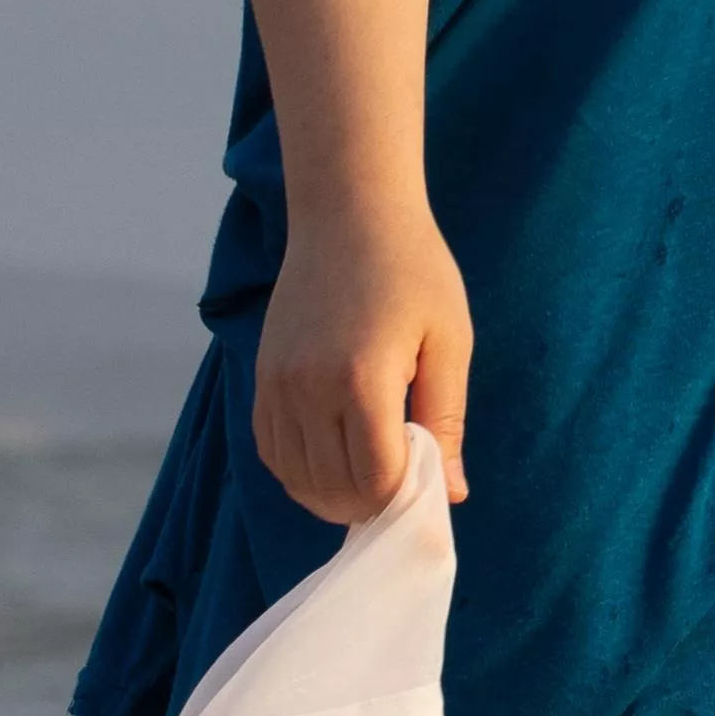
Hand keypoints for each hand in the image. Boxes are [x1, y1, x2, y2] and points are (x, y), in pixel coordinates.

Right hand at [251, 211, 471, 524]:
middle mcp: (309, 388)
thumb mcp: (449, 342)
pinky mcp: (262, 376)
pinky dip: (300, 471)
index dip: (404, 496)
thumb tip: (452, 495)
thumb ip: (446, 421)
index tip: (428, 481)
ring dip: (334, 494)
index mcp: (362, 379)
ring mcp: (278, 384)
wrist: (349, 213)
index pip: (376, 479)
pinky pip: (271, 450)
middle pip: (334, 488)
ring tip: (370, 479)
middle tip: (403, 485)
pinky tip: (332, 461)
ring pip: (297, 478)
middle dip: (372, 502)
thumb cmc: (413, 270)